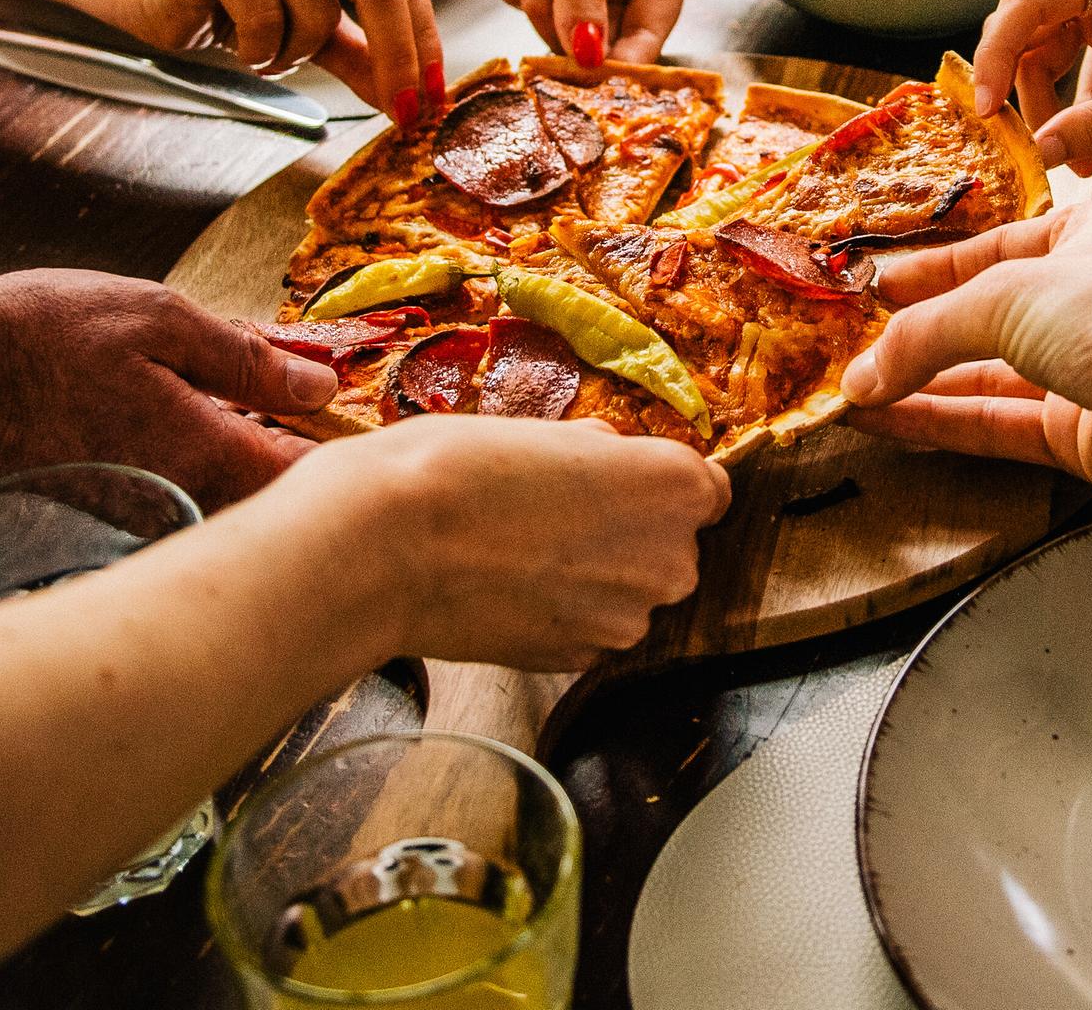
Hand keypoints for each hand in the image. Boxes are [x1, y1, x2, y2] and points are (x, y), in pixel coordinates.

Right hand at [0, 271, 337, 510]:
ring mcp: (138, 515)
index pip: (304, 480)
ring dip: (251, 457)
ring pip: (226, 498)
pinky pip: (182, 494)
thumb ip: (247, 357)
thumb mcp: (159, 319)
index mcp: (201, 454)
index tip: (366, 423)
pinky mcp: (106, 512)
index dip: (344, 452)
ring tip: (262, 407)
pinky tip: (198, 415)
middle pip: (271, 500)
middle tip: (319, 408)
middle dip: (303, 457)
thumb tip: (317, 383)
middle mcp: (175, 501)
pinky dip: (204, 459)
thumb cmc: (37, 339)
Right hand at [106, 0, 443, 125]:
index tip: (431, 94)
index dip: (423, 37)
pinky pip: (265, 16)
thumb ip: (366, 53)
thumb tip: (414, 96)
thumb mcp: (316, 26)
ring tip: (265, 42)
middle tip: (401, 111)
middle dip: (395, 56)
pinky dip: (258, 47)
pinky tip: (236, 35)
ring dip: (296, 50)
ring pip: (317, 9)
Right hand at [284, 416, 729, 671]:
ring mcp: (624, 621)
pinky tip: (506, 584)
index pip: (709, 489)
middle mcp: (669, 560)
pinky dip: (561, 611)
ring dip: (593, 574)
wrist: (382, 548)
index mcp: (672, 487)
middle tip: (556, 507)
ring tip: (519, 546)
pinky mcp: (577, 662)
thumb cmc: (455, 469)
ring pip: (628, 590)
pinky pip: (588, 628)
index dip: (662, 483)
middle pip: (671, 543)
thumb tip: (609, 460)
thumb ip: (598, 453)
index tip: (624, 480)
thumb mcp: (540, 428)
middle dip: (628, 529)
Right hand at [839, 199, 1091, 511]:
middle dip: (917, 335)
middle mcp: (1087, 301)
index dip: (930, 270)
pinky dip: (941, 425)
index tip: (876, 290)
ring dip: (919, 385)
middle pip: (984, 318)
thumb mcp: (1008, 294)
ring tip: (852, 391)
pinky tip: (890, 423)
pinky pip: (997, 427)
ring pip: (985, 378)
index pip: (990, 249)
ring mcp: (1088, 372)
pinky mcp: (1084, 437)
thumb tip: (864, 374)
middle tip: (852, 346)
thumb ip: (927, 334)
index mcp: (1086, 236)